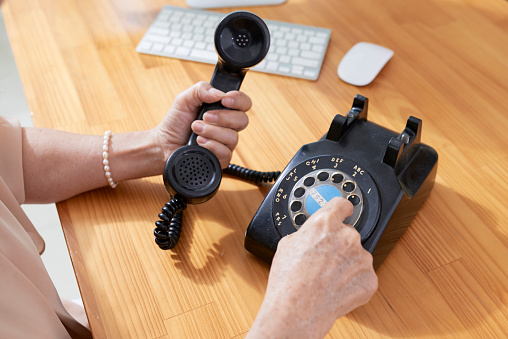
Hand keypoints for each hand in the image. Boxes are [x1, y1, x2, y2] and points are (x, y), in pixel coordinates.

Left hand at [153, 81, 250, 168]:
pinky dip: (211, 146)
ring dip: (212, 132)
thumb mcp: (184, 100)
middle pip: (242, 120)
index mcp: (223, 110)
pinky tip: (199, 143)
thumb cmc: (176, 122)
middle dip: (223, 117)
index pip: (243, 103)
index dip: (238, 100)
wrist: (164, 144)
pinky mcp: (220, 158)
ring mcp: (225, 144)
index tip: (225, 100)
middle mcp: (228, 127)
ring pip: (233, 137)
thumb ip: (201, 90)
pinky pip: (226, 153)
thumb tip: (218, 93)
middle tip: (204, 117)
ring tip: (196, 129)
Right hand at [248, 197, 377, 338]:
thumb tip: (313, 234)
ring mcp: (362, 258)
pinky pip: (363, 275)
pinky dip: (353, 281)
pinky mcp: (370, 279)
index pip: (341, 204)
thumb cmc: (288, 280)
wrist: (297, 310)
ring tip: (327, 278)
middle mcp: (347, 237)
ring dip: (346, 263)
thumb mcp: (288, 244)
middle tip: (323, 259)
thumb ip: (308, 233)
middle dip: (339, 244)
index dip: (341, 208)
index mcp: (325, 223)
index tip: (344, 210)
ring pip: (356, 255)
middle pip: (348, 233)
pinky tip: (336, 288)